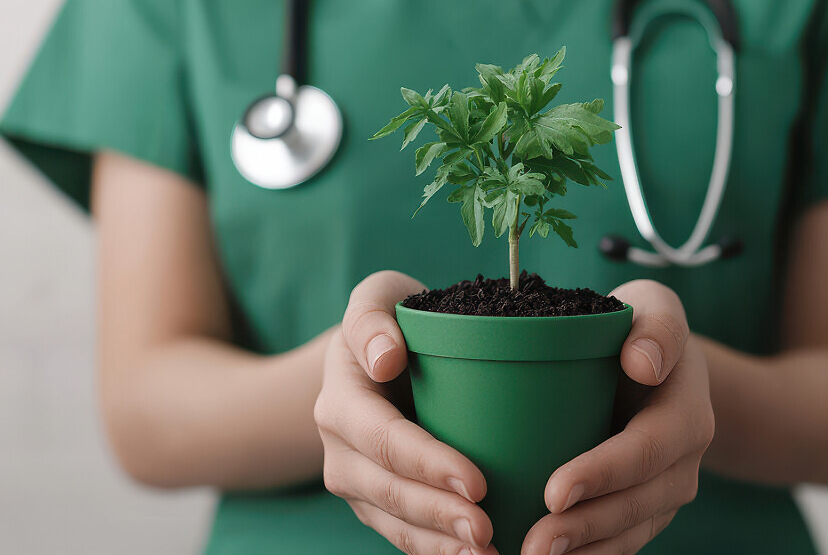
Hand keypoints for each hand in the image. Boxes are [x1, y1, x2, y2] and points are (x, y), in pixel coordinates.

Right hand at [315, 271, 497, 554]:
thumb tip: (384, 360)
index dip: (427, 464)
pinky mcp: (377, 501)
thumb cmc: (392, 320)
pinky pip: (403, 534)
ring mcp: (355, 480)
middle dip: (437, 516)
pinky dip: (435, 551)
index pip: (383, 439)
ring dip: (437, 545)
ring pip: (393, 522)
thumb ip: (370, 319)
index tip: (477, 483)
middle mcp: (339, 448)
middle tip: (487, 532)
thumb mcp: (378, 297)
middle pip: (387, 490)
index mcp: (341, 399)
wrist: (382, 352)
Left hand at [521, 280, 714, 554]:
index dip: (604, 473)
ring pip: (630, 531)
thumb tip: (643, 362)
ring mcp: (667, 489)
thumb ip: (658, 325)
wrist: (657, 362)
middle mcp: (684, 459)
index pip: (647, 449)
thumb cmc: (642, 328)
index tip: (554, 491)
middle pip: (639, 503)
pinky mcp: (646, 507)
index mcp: (687, 411)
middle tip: (534, 544)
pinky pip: (622, 540)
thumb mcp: (655, 305)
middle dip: (587, 527)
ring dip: (584, 550)